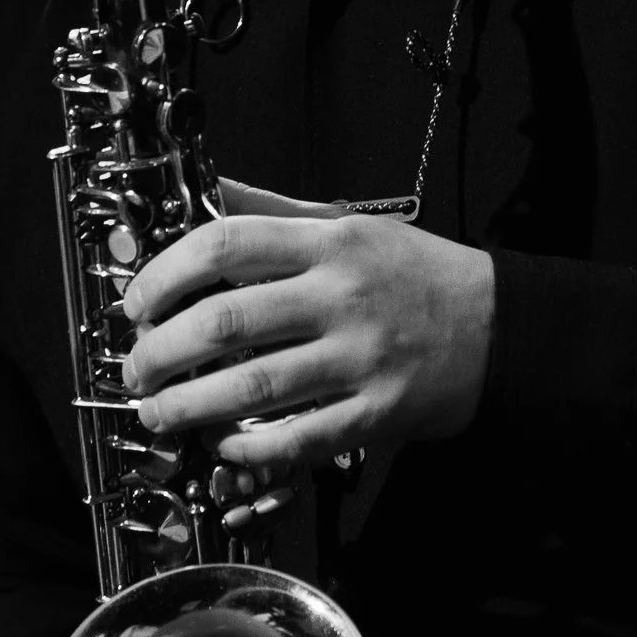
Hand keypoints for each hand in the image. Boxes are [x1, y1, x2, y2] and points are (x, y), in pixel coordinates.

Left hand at [119, 179, 496, 481]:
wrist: (501, 328)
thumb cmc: (416, 276)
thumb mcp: (351, 226)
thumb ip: (275, 215)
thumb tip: (205, 189)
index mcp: (330, 244)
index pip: (227, 244)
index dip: (166, 274)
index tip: (137, 303)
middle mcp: (343, 298)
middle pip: (228, 321)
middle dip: (162, 351)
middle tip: (136, 368)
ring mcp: (362, 359)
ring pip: (255, 387)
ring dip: (190, 406)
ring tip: (157, 413)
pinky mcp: (380, 413)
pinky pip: (301, 438)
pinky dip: (251, 448)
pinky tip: (222, 448)